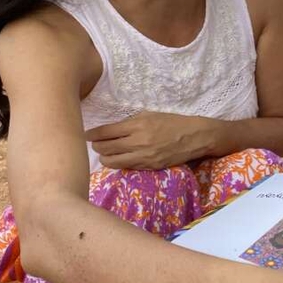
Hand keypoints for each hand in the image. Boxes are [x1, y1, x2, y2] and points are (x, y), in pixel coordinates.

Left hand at [86, 112, 217, 169]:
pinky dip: (118, 162)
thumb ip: (130, 123)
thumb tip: (110, 130)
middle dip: (96, 146)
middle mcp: (137, 142)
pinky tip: (119, 158)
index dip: (92, 134)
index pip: (105, 132)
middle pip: (104, 148)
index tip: (87, 134)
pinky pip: (125, 166)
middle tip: (95, 143)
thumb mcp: (150, 115)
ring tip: (105, 153)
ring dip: (104, 157)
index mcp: (137, 126)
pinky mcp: (148, 167)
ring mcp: (142, 157)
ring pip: (111, 161)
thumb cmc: (172, 122)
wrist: (195, 137)